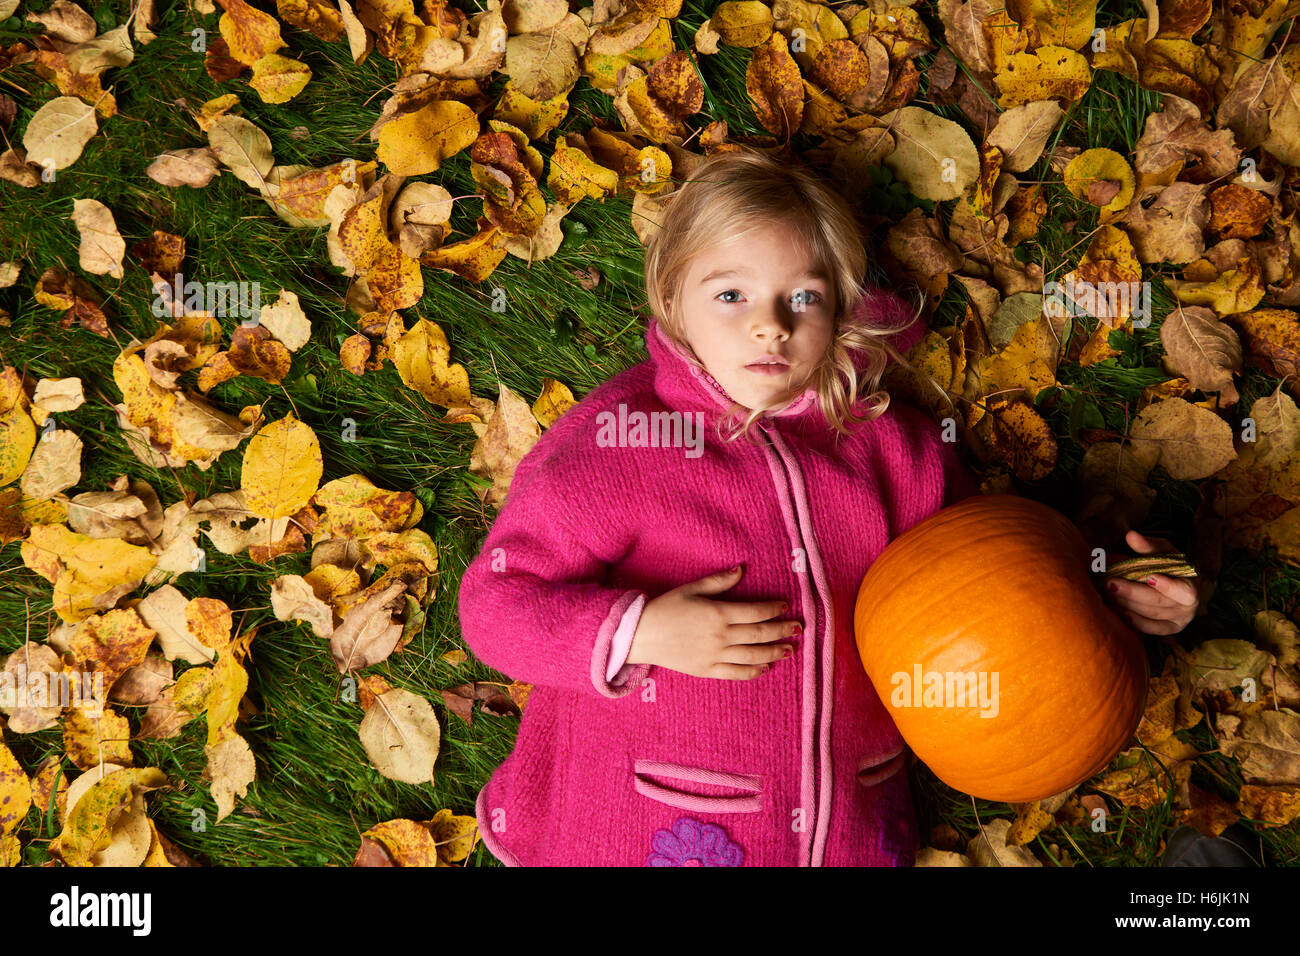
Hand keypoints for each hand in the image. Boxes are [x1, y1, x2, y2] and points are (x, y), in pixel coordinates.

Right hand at [625, 565, 798, 679]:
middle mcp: (720, 636)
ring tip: (789, 649)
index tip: (785, 605)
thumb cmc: (666, 608)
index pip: (756, 611)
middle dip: (782, 630)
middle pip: (760, 634)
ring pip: (753, 656)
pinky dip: (754, 671)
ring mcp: (715, 656)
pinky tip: (765, 667)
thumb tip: (742, 569)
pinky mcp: (708, 670)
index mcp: (718, 613)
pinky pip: (736, 673)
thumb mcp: (692, 589)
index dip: (774, 608)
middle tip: (798, 628)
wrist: (641, 635)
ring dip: (774, 652)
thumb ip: (719, 581)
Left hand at [1104, 531, 1199, 634]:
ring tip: (1106, 593)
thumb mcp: (1163, 552)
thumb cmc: (1170, 565)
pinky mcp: (1167, 630)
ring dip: (1127, 604)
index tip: (1148, 577)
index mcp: (1191, 585)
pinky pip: (1149, 629)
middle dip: (1133, 593)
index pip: (1183, 591)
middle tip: (1110, 583)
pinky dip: (1132, 621)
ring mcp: (1178, 621)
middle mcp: (1188, 607)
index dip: (1167, 586)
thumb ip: (1148, 546)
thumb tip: (1131, 536)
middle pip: (1158, 602)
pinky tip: (1117, 610)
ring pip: (1150, 615)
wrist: (1179, 583)